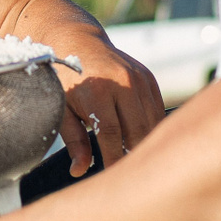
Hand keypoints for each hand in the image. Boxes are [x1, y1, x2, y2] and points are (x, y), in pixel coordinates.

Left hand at [57, 37, 164, 175]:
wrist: (77, 41)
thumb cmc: (65, 80)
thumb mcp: (63, 109)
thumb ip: (74, 140)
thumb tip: (79, 171)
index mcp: (97, 91)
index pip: (110, 135)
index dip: (114, 159)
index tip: (114, 179)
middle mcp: (123, 83)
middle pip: (137, 131)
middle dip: (135, 156)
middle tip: (131, 177)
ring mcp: (139, 79)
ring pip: (152, 123)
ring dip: (147, 144)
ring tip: (140, 164)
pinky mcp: (149, 79)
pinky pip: (157, 111)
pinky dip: (153, 129)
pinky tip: (145, 142)